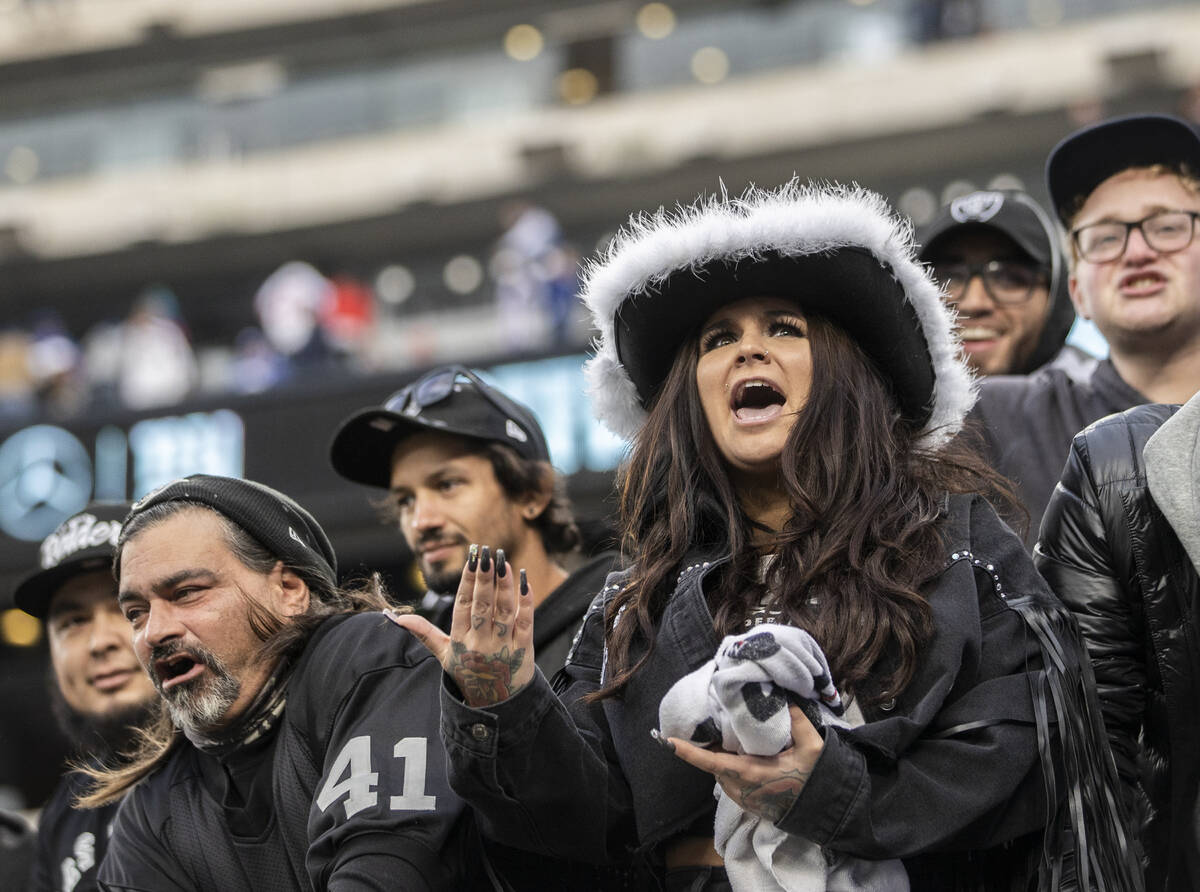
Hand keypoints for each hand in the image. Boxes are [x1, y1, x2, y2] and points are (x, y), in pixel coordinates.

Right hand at [388, 545, 535, 706]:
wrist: (496, 708)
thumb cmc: (469, 675)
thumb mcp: (444, 656)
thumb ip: (424, 633)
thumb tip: (397, 618)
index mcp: (459, 641)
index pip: (462, 606)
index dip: (467, 581)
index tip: (471, 557)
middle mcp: (479, 643)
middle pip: (482, 605)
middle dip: (484, 577)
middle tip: (486, 553)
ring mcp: (501, 647)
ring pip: (503, 611)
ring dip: (504, 585)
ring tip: (504, 561)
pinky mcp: (523, 651)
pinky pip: (525, 623)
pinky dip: (526, 603)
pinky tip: (525, 583)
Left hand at [663, 705, 823, 823]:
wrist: (820, 810)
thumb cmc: (814, 779)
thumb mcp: (812, 747)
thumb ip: (798, 720)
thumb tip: (785, 699)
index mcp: (750, 773)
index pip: (711, 762)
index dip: (688, 752)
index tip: (668, 741)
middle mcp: (740, 788)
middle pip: (714, 763)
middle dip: (711, 747)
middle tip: (714, 724)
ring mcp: (742, 798)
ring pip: (720, 773)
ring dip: (721, 757)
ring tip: (729, 737)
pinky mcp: (747, 803)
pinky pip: (729, 782)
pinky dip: (729, 768)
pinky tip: (741, 755)